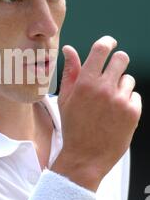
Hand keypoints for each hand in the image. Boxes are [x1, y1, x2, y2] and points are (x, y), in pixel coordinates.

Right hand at [52, 36, 141, 190]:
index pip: (101, 49)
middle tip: (111, 75)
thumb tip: (69, 50)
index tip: (109, 43)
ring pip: (128, 79)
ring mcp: (120, 100)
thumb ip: (70, 71)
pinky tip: (116, 114)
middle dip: (117, 63)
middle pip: (121, 58)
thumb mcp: (65, 98)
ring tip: (109, 104)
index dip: (107, 42)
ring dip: (120, 87)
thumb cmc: (73, 128)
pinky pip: (135, 96)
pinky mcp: (133, 112)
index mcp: (85, 83)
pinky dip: (128, 102)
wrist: (85, 157)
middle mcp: (104, 88)